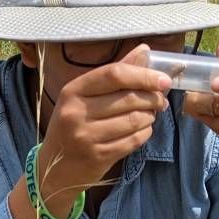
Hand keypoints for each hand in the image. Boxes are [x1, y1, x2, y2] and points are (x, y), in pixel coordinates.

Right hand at [38, 44, 171, 214]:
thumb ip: (115, 74)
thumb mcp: (84, 96)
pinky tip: (142, 130)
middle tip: (160, 100)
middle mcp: (76, 112)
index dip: (144, 75)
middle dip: (152, 98)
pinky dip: (145, 133)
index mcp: (72, 91)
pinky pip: (134, 140)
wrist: (54, 168)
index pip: (114, 74)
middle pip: (128, 98)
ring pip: (135, 119)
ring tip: (149, 115)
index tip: (164, 80)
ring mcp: (86, 136)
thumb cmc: (72, 125)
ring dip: (150, 116)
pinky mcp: (98, 156)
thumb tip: (144, 50)